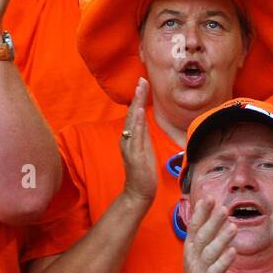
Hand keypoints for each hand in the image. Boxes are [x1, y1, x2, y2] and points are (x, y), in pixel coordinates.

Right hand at [120, 78, 156, 204]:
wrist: (139, 192)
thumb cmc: (143, 171)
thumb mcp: (145, 147)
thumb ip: (142, 132)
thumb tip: (144, 117)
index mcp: (131, 136)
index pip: (135, 113)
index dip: (139, 97)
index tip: (143, 82)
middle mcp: (127, 139)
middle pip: (132, 113)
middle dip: (137, 96)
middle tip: (141, 80)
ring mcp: (129, 146)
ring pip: (133, 122)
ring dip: (137, 104)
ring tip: (140, 90)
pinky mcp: (134, 155)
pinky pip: (135, 136)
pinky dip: (137, 123)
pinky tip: (140, 112)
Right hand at [180, 198, 237, 272]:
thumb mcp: (199, 254)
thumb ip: (206, 236)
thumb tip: (214, 214)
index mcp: (191, 248)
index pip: (194, 226)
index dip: (201, 212)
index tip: (208, 198)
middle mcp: (192, 257)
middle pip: (202, 236)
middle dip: (212, 221)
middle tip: (224, 207)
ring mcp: (199, 270)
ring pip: (210, 252)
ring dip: (221, 238)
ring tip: (233, 226)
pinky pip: (216, 270)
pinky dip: (224, 260)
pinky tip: (234, 251)